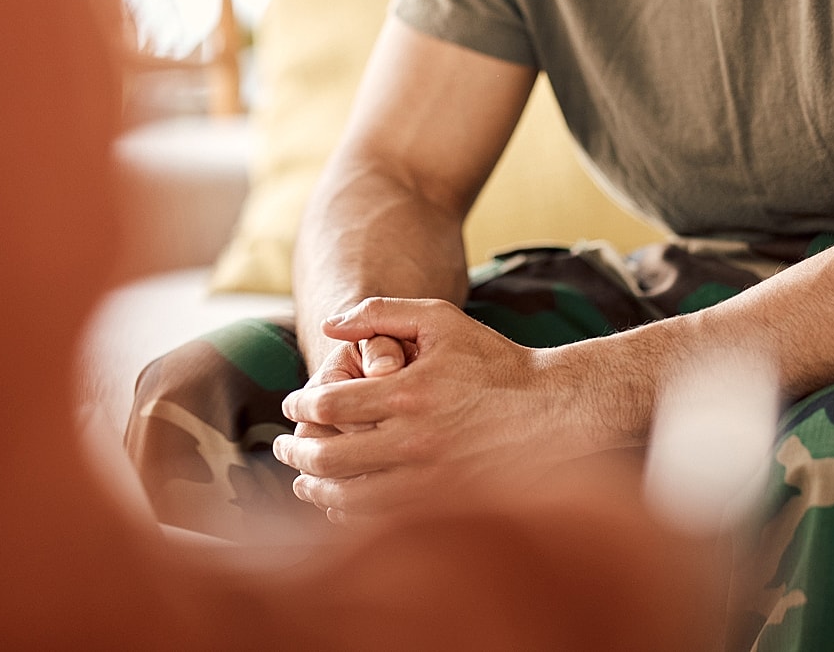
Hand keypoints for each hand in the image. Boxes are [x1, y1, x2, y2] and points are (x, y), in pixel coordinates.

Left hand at [274, 298, 572, 522]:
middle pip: (328, 458)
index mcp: (409, 393)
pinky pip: (378, 522)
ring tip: (303, 478)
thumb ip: (382, 312)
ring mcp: (428, 481)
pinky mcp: (441, 507)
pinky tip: (341, 499)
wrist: (550, 409)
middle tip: (284, 445)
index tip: (293, 402)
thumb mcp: (441, 318)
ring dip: (315, 488)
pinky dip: (348, 513)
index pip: (330, 405)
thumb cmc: (493, 359)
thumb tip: (329, 323)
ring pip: (347, 499)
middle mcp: (414, 441)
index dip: (302, 403)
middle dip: (297, 451)